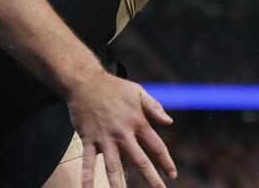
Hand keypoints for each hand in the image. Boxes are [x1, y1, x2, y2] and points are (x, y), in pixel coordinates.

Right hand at [66, 69, 176, 187]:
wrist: (85, 82)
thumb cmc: (114, 87)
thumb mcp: (139, 92)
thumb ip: (154, 107)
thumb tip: (169, 122)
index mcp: (138, 122)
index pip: (156, 146)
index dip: (166, 162)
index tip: (173, 175)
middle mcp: (123, 133)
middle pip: (139, 161)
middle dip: (151, 179)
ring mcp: (104, 138)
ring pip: (113, 166)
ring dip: (118, 184)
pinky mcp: (88, 139)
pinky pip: (88, 162)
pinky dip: (87, 177)